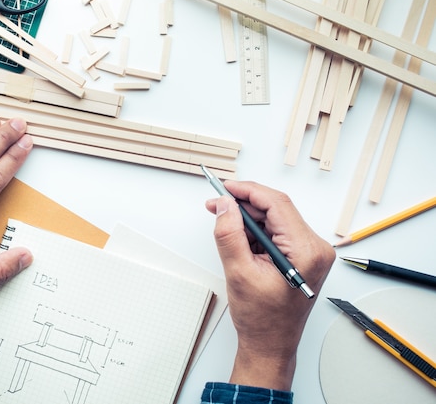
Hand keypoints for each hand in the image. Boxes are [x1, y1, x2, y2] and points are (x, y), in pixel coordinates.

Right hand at [205, 181, 334, 390]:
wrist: (271, 344)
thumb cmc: (261, 318)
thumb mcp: (239, 272)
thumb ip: (229, 234)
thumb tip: (224, 205)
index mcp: (306, 250)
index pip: (277, 205)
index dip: (248, 191)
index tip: (225, 187)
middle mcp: (314, 248)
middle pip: (277, 209)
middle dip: (244, 205)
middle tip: (216, 204)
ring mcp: (309, 252)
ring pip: (275, 219)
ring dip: (248, 218)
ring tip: (222, 221)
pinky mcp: (301, 256)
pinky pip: (276, 232)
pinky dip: (255, 231)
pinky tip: (238, 237)